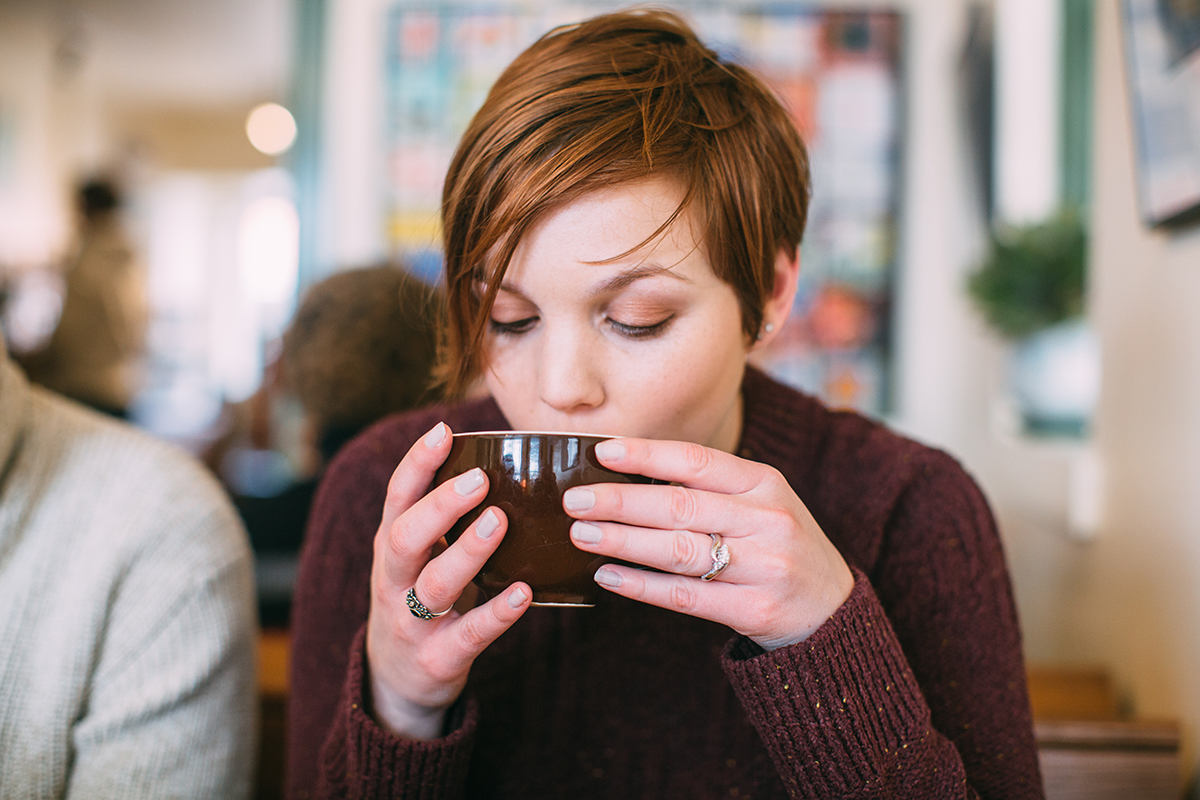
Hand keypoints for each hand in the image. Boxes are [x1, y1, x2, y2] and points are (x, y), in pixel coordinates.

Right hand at [365, 423, 531, 738]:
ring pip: (434, 584)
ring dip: (467, 550)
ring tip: (500, 521)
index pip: (397, 498)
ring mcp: (412, 622)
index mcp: (392, 547)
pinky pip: (468, 634)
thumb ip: (443, 520)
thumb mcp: (417, 559)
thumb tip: (501, 462)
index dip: (417, 464)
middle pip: (405, 537)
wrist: (396, 683)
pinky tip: (523, 593)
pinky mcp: (438, 659)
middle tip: (480, 478)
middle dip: (441, 506)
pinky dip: (496, 613)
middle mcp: (394, 580)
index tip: (444, 431)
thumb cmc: (418, 602)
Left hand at [564, 438, 852, 650]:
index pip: (697, 461)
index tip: (602, 451)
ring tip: (582, 535)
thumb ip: (710, 488)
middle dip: (620, 501)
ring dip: (624, 541)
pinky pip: (687, 596)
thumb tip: (628, 476)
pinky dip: (643, 586)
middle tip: (575, 500)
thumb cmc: (780, 545)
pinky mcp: (754, 609)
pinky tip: (609, 577)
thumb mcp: (761, 503)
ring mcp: (764, 566)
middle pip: (681, 506)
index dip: (647, 455)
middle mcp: (767, 520)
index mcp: (765, 483)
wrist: (833, 609)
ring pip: (679, 550)